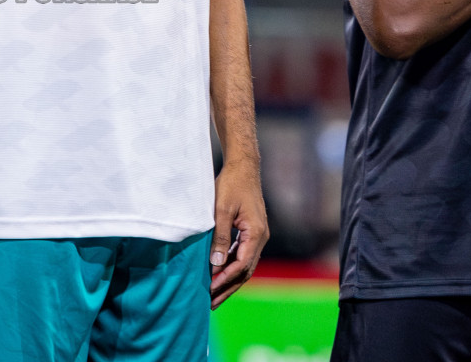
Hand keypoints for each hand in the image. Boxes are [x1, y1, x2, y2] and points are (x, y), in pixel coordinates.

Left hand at [210, 160, 267, 308]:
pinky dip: (231, 266)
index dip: (225, 279)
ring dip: (230, 279)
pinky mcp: (252, 232)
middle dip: (228, 287)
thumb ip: (220, 237)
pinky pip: (243, 255)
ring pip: (245, 265)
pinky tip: (219, 273)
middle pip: (245, 270)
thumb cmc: (231, 184)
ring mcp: (258, 235)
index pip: (241, 265)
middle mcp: (260, 237)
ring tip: (214, 294)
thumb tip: (215, 263)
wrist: (243, 167)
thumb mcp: (222, 210)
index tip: (210, 290)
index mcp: (256, 233)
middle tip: (211, 303)